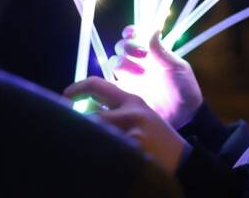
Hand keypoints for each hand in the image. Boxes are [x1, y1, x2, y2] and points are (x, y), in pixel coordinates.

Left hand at [64, 77, 189, 173]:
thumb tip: (83, 110)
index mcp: (132, 101)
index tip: (65, 96)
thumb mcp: (142, 116)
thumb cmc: (159, 140)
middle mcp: (130, 114)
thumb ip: (116, 111)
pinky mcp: (132, 153)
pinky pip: (104, 153)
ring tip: (82, 147)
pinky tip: (95, 162)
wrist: (183, 163)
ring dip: (88, 140)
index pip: (97, 86)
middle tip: (67, 129)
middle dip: (78, 124)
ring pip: (95, 134)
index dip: (76, 88)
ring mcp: (131, 135)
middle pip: (91, 116)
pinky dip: (96, 156)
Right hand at [111, 27, 202, 128]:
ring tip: (140, 74)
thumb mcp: (178, 68)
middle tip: (142, 55)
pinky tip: (123, 84)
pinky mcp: (124, 93)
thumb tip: (155, 30)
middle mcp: (137, 62)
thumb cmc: (184, 87)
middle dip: (127, 47)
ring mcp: (130, 78)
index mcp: (150, 53)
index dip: (130, 32)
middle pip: (121, 47)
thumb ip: (163, 52)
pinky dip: (111, 81)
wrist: (183, 115)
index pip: (134, 36)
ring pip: (114, 62)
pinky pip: (110, 84)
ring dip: (123, 63)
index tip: (132, 33)